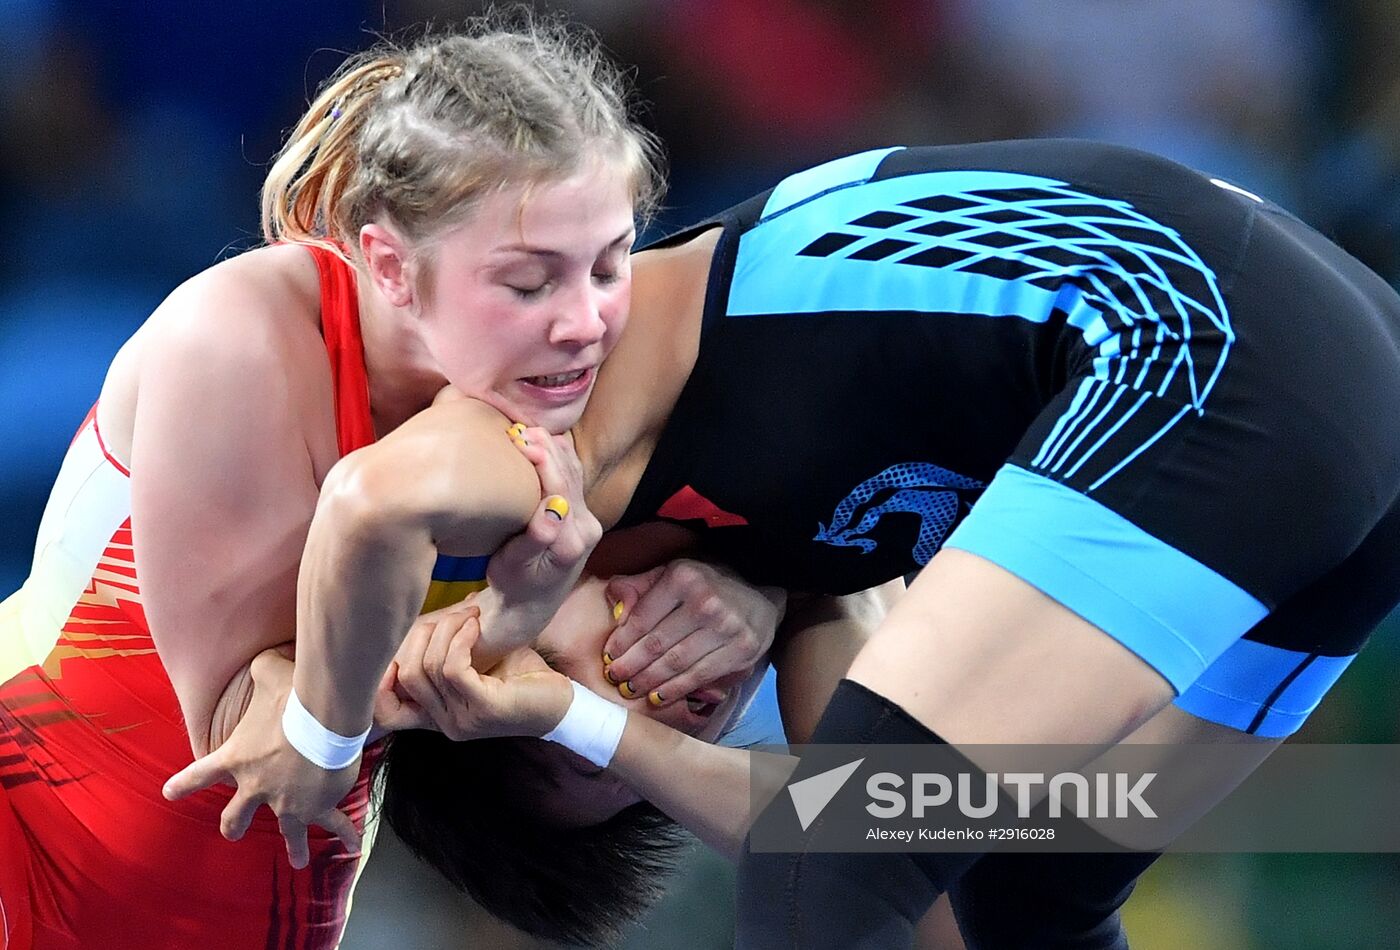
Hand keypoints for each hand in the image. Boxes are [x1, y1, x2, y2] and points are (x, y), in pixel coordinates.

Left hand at [163, 647, 362, 868]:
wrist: (324, 717)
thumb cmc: (292, 694)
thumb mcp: (269, 672)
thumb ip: (261, 668)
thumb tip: (264, 655)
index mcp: (237, 759)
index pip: (200, 774)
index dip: (184, 784)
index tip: (170, 793)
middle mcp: (257, 787)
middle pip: (235, 817)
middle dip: (234, 825)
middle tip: (233, 831)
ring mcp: (288, 802)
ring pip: (285, 832)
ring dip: (292, 847)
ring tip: (296, 860)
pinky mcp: (318, 805)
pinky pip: (333, 824)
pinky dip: (344, 834)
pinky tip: (353, 845)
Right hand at [376, 603, 572, 739]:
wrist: (564, 705)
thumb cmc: (522, 679)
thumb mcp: (479, 663)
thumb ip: (449, 651)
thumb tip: (428, 615)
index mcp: (436, 716)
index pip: (384, 709)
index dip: (379, 675)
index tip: (402, 638)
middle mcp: (443, 723)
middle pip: (404, 673)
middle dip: (423, 634)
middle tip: (456, 613)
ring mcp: (461, 720)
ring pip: (426, 668)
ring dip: (446, 630)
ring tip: (472, 614)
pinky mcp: (483, 709)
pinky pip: (452, 668)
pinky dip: (460, 640)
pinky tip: (477, 626)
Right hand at [480, 425, 601, 650]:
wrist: (530, 606)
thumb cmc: (513, 586)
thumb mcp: (513, 566)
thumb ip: (535, 538)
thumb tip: (552, 509)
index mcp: (572, 539)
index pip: (559, 487)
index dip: (542, 459)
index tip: (519, 438)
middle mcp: (588, 528)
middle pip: (570, 475)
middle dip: (547, 447)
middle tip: (520, 426)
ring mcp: (589, 522)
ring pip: (575, 474)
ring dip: (555, 449)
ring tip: (529, 429)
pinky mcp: (584, 518)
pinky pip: (575, 480)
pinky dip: (561, 458)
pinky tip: (546, 442)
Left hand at [602, 560, 784, 707]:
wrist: (760, 599)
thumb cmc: (707, 587)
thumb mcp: (673, 573)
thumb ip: (639, 586)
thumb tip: (615, 608)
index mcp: (683, 578)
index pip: (642, 617)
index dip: (621, 642)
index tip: (608, 656)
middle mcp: (705, 601)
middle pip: (656, 643)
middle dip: (630, 665)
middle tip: (614, 678)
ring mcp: (725, 627)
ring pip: (675, 663)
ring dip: (648, 681)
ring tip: (631, 690)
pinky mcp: (740, 650)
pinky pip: (699, 676)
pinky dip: (675, 690)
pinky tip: (657, 697)